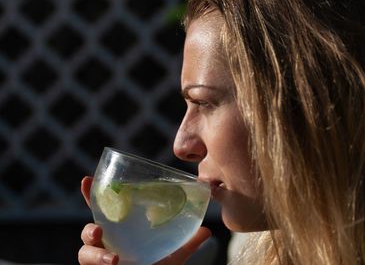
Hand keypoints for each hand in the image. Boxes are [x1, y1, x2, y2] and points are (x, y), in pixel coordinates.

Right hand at [78, 176, 211, 264]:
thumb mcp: (174, 256)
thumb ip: (188, 243)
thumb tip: (208, 229)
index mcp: (121, 232)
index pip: (103, 210)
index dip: (92, 195)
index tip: (87, 179)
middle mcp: (108, 244)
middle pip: (88, 231)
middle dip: (88, 228)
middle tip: (98, 230)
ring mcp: (101, 260)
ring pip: (85, 253)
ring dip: (95, 254)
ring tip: (113, 259)